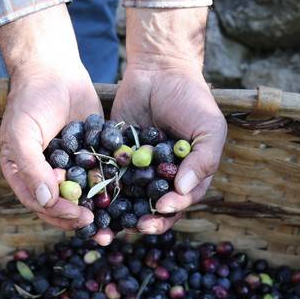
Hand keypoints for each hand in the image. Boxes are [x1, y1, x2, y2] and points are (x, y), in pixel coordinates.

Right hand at [0, 5, 99, 229]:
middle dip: (80, 219)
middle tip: (99, 225)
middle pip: (63, 208)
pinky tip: (130, 197)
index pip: (41, 204)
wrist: (54, 70)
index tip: (78, 216)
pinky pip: (103, 177)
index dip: (59, 214)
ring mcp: (71, 169)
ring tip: (116, 224)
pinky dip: (114, 188)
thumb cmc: (30, 101)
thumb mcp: (22, 133)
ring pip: (85, 197)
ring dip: (99, 212)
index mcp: (24, 176)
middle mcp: (47, 177)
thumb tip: (46, 200)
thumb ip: (30, 166)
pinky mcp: (93, 157)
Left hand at [111, 8, 226, 235]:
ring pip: (128, 202)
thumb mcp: (208, 128)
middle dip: (146, 221)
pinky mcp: (114, 159)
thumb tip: (183, 189)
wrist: (159, 70)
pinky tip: (91, 204)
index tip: (161, 207)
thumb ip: (203, 160)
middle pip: (154, 210)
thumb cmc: (191, 100)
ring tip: (110, 228)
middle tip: (137, 226)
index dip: (173, 209)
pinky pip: (106, 180)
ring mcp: (136, 171)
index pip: (181, 201)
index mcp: (187, 177)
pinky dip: (99, 194)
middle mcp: (161, 179)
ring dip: (119, 218)